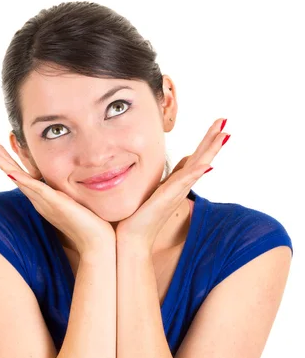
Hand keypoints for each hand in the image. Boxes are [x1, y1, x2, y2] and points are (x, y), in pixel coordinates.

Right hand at [0, 139, 115, 254]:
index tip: (0, 145)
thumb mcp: (74, 202)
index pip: (22, 175)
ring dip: (5, 165)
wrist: (97, 243)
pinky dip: (24, 181)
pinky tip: (13, 173)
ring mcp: (46, 202)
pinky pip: (37, 190)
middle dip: (1, 158)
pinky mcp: (56, 205)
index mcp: (43, 198)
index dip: (10, 161)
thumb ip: (68, 194)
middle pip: (15, 175)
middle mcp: (40, 200)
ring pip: (20, 179)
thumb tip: (70, 185)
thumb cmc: (89, 225)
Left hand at [115, 119, 229, 250]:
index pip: (194, 158)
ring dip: (211, 150)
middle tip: (225, 120)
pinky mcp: (167, 198)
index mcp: (176, 183)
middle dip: (213, 139)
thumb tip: (164, 170)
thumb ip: (161, 180)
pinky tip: (208, 164)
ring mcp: (176, 192)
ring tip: (223, 134)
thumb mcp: (151, 190)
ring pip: (198, 166)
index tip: (218, 125)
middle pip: (201, 158)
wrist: (132, 238)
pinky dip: (196, 173)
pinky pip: (184, 182)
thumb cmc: (138, 216)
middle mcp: (180, 186)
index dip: (206, 142)